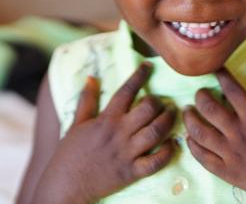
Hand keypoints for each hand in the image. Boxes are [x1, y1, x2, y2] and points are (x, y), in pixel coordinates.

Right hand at [33, 63, 175, 203]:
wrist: (64, 188)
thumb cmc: (69, 155)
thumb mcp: (76, 124)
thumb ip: (87, 100)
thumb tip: (91, 77)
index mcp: (106, 120)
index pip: (126, 91)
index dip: (139, 75)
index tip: (149, 65)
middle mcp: (119, 133)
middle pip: (148, 109)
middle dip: (159, 101)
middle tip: (163, 100)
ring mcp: (127, 153)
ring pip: (156, 132)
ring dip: (168, 120)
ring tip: (172, 114)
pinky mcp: (132, 173)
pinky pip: (156, 161)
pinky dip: (168, 151)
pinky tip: (172, 142)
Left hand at [182, 68, 245, 203]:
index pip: (233, 91)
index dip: (222, 76)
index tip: (215, 69)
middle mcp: (239, 135)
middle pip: (210, 109)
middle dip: (200, 96)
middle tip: (199, 92)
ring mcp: (231, 155)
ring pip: (200, 133)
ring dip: (190, 119)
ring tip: (187, 111)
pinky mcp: (227, 172)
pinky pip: (203, 158)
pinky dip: (192, 146)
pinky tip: (189, 137)